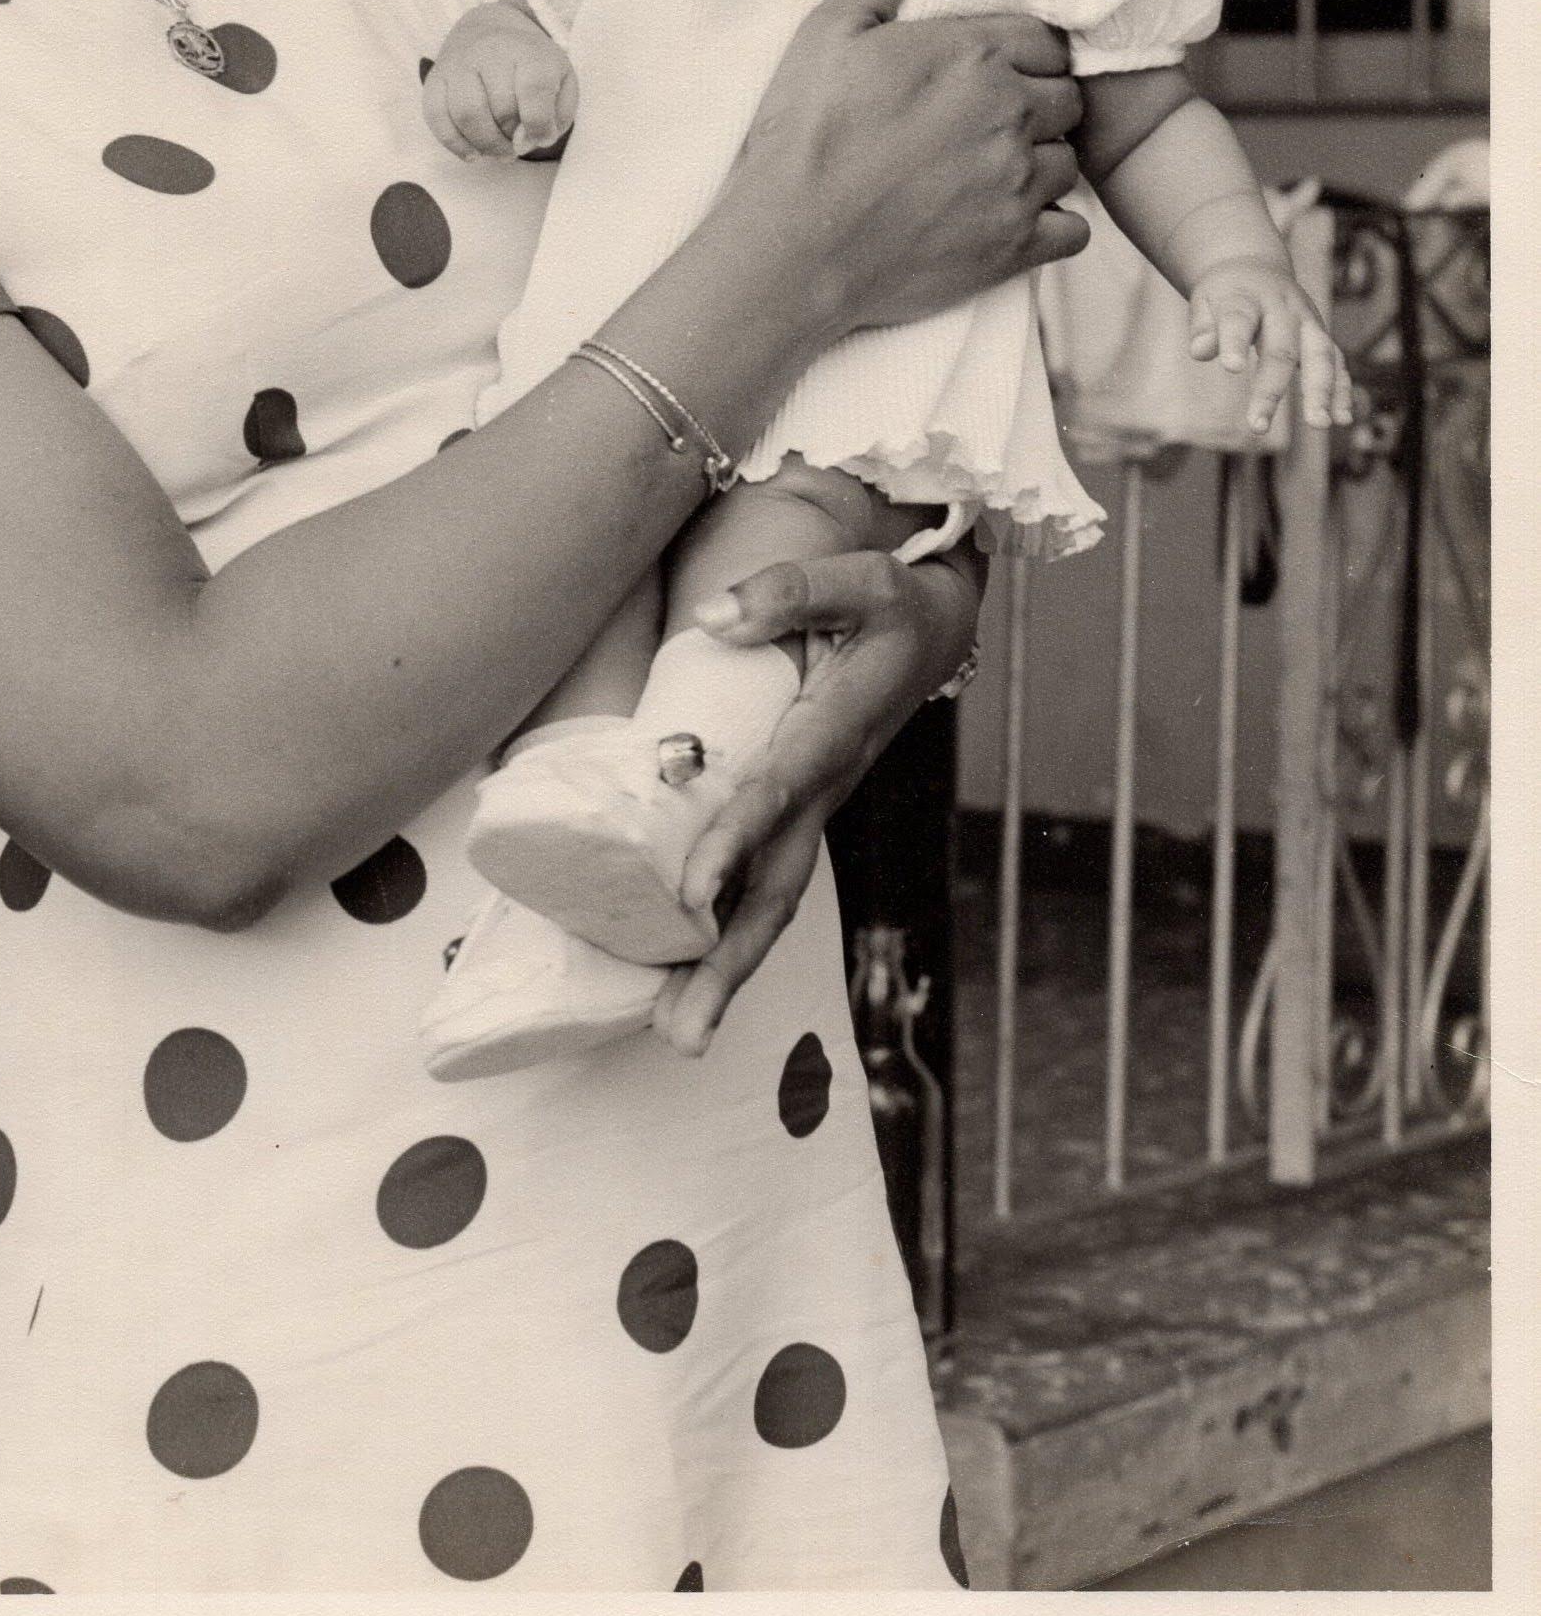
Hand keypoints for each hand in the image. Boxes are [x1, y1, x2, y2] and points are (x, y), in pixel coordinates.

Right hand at [424, 1, 577, 160]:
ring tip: (499, 150)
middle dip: (512, 138)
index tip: (541, 136)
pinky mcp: (435, 78)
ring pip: (466, 115)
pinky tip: (473, 152)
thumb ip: (556, 116)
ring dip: (486, 145)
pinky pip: (436, 117)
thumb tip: (526, 141)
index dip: (539, 124)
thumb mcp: (563, 81)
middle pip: (501, 108)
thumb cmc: (529, 65)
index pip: (534, 89)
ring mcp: (458, 63)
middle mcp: (490, 51)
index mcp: (529, 51)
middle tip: (517, 143)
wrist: (489, 28)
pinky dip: (455, 143)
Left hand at [651, 542, 980, 1055]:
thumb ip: (788, 591)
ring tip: (677, 1035)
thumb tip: (714, 614)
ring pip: (773, 900)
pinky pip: (768, 881)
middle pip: (778, 885)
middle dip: (729, 959)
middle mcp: (828, 787)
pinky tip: (686, 976)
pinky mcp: (803, 811)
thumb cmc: (892, 602)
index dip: (736, 840)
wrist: (938, 630)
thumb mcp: (858, 580)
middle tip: (682, 1030)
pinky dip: (733, 932)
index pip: (779, 791)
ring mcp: (817, 807)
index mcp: (837, 731)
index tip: (690, 893)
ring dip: (727, 969)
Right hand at [729, 0, 1088, 335]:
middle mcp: (1011, 113)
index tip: (981, 77)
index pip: (1045, 42)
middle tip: (980, 127)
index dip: (1017, 57)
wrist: (789, 248)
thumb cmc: (801, 134)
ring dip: (1039, 166)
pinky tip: (1002, 222)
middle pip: (1066, 100)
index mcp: (975, 54)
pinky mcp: (1017, 247)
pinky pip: (1073, 230)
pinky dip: (1048, 228)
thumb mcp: (831, 31)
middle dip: (1034, 108)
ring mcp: (1019, 184)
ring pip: (1070, 163)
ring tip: (985, 175)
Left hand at [1188, 259, 1351, 432]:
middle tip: (1258, 425)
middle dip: (1272, 388)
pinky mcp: (1321, 336)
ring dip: (1321, 391)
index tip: (1231, 367)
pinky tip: (1343, 418)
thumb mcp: (1204, 301)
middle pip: (1281, 349)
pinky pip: (1337, 363)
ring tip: (1319, 424)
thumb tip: (1201, 351)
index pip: (1239, 320)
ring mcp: (1308, 322)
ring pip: (1320, 355)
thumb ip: (1203, 327)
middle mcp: (1283, 309)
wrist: (1254, 267)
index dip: (1235, 342)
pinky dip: (1342, 389)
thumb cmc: (1225, 294)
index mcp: (1246, 298)